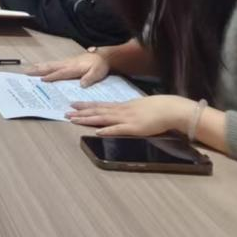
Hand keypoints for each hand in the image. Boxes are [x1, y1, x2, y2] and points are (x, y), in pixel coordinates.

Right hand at [27, 52, 109, 85]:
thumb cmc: (100, 65)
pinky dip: (44, 65)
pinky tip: (40, 67)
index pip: (61, 73)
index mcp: (74, 67)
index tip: (42, 80)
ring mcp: (66, 62)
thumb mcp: (98, 73)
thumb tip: (81, 84)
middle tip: (27, 72)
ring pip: (50, 64)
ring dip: (39, 67)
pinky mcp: (67, 62)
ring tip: (28, 69)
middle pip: (51, 66)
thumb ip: (89, 78)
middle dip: (39, 69)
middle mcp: (68, 63)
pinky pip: (53, 64)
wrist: (102, 56)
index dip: (52, 76)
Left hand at [66, 95, 196, 136]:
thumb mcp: (140, 106)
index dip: (86, 105)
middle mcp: (121, 111)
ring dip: (87, 120)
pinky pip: (117, 129)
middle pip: (97, 111)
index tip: (73, 104)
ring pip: (103, 119)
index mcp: (123, 106)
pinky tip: (96, 131)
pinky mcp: (134, 128)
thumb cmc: (158, 108)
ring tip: (73, 120)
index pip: (100, 106)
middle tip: (65, 113)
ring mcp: (126, 119)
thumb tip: (122, 113)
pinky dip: (106, 130)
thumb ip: (130, 110)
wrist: (171, 109)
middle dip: (80, 112)